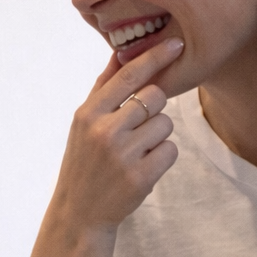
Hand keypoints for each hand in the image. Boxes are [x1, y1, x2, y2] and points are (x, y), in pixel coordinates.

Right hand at [49, 36, 183, 237]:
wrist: (79, 212)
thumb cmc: (84, 161)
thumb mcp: (83, 123)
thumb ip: (103, 88)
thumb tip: (119, 51)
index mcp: (89, 113)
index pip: (129, 75)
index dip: (156, 56)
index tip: (177, 43)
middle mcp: (104, 131)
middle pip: (155, 97)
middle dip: (154, 108)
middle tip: (138, 127)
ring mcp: (122, 155)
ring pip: (166, 124)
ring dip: (158, 136)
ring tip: (136, 152)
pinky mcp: (140, 177)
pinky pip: (171, 150)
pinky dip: (162, 157)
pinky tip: (143, 166)